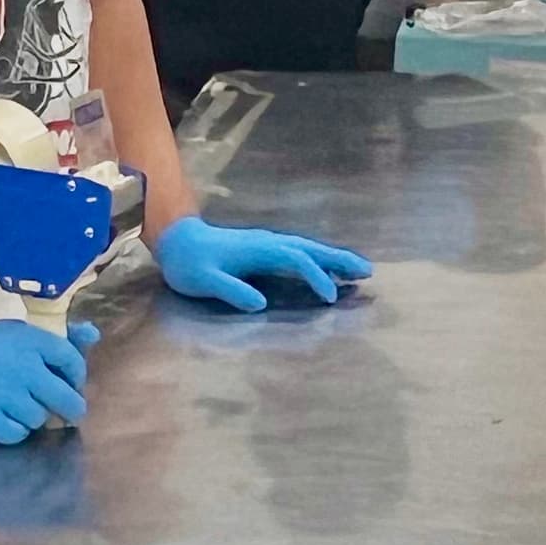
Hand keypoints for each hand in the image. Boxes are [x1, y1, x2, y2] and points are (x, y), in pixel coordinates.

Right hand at [0, 318, 98, 441]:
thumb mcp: (16, 336)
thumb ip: (57, 339)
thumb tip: (93, 335)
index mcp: (26, 338)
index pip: (70, 359)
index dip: (76, 376)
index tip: (71, 383)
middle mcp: (17, 364)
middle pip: (66, 397)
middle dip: (70, 408)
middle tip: (67, 412)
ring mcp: (1, 393)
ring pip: (40, 418)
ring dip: (34, 417)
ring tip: (18, 408)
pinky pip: (18, 434)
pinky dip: (14, 430)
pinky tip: (3, 419)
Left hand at [156, 212, 370, 311]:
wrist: (177, 240)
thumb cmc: (189, 264)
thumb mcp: (204, 280)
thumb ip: (230, 290)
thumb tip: (259, 304)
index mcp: (259, 249)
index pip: (297, 260)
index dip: (316, 277)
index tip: (330, 298)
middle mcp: (269, 242)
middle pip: (312, 249)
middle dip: (340, 260)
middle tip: (368, 272)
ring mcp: (268, 243)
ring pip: (309, 248)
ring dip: (334, 258)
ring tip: (359, 270)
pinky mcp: (265, 248)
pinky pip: (300, 251)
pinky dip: (320, 259)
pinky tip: (328, 269)